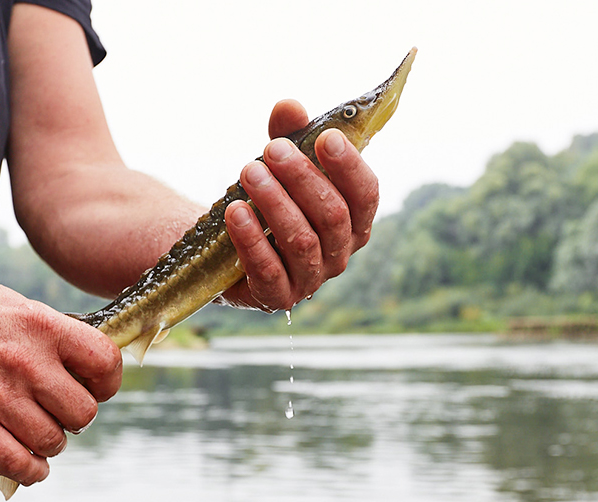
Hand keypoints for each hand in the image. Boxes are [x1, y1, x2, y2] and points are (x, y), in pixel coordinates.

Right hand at [0, 275, 121, 484]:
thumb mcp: (11, 305)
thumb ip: (50, 332)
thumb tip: (85, 359)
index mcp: (41, 327)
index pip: (105, 363)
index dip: (106, 382)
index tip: (94, 387)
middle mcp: (26, 363)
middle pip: (84, 412)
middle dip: (75, 418)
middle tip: (56, 412)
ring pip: (53, 442)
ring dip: (48, 443)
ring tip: (34, 431)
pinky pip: (18, 464)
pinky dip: (30, 470)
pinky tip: (27, 462)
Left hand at [220, 99, 379, 310]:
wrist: (231, 248)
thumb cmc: (270, 200)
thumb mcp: (280, 164)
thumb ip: (288, 135)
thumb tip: (289, 107)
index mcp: (354, 221)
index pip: (366, 195)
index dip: (349, 166)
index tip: (325, 137)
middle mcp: (339, 254)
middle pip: (333, 216)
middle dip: (303, 179)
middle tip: (271, 150)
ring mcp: (310, 279)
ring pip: (302, 241)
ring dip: (275, 203)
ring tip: (249, 172)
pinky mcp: (276, 297)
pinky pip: (268, 271)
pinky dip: (251, 240)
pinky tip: (235, 211)